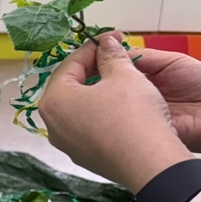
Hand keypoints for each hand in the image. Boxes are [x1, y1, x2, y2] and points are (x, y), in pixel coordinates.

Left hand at [38, 35, 191, 192]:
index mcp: (54, 101)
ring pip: (78, 109)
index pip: (68, 65)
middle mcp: (53, 125)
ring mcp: (67, 145)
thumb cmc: (132, 115)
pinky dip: (100, 115)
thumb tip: (106, 42)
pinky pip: (88, 128)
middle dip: (92, 70)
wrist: (149, 162)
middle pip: (69, 88)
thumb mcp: (124, 75)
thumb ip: (111, 55)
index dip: (91, 49)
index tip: (110, 39)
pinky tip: (120, 110)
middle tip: (114, 58)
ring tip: (119, 82)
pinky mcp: (84, 158)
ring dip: (96, 93)